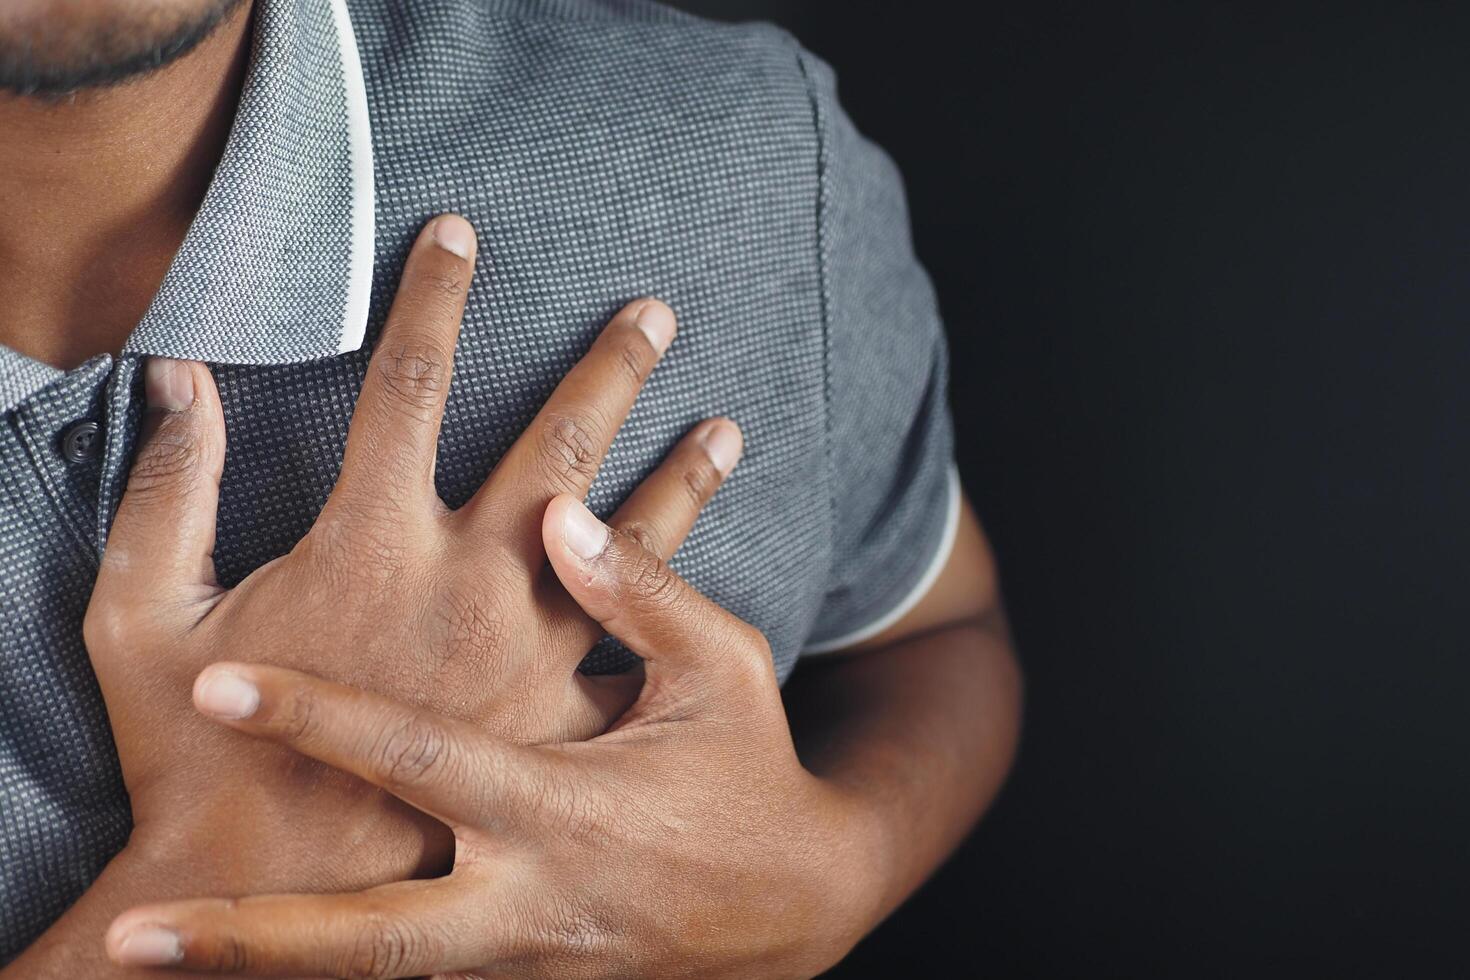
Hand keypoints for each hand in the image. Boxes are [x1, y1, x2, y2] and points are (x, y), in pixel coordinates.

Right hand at [83, 214, 743, 889]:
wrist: (260, 881)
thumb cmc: (195, 748)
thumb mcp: (140, 611)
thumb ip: (166, 489)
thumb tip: (183, 378)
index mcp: (374, 538)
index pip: (408, 381)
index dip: (433, 295)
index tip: (461, 232)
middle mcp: (469, 581)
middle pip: (558, 446)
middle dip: (610, 371)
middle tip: (658, 315)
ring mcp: (526, 653)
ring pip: (629, 543)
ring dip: (680, 479)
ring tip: (729, 429)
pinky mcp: (555, 722)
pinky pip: (636, 655)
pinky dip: (677, 616)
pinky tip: (719, 598)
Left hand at [104, 494, 881, 977]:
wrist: (797, 908)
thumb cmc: (754, 773)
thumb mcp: (724, 670)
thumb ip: (641, 594)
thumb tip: (560, 516)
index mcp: (567, 807)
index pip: (420, 758)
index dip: (319, 719)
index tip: (225, 686)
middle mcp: (529, 896)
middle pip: (368, 940)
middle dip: (249, 943)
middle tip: (136, 937)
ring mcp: (524, 956)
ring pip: (377, 977)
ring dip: (271, 969)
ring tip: (160, 956)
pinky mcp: (525, 978)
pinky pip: (417, 975)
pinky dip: (341, 969)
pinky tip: (264, 958)